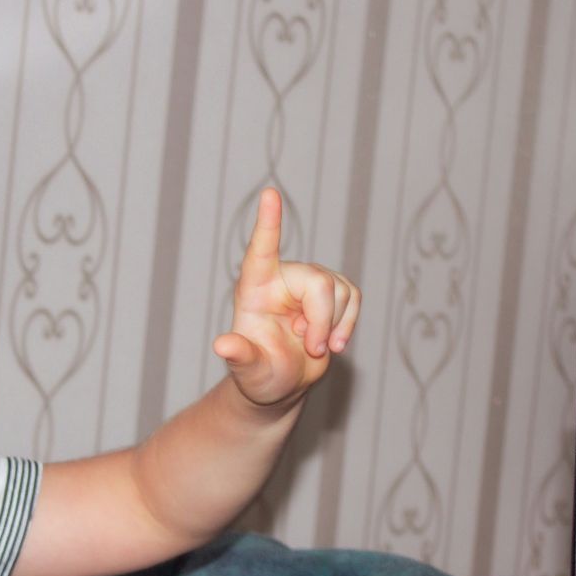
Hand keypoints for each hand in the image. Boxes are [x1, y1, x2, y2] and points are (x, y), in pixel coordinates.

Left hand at [216, 188, 361, 408]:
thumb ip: (239, 356)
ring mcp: (309, 283)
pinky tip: (332, 343)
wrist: (282, 381)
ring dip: (335, 326)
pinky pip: (353, 298)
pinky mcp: (332, 293)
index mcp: (254, 287)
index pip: (261, 250)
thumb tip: (222, 346)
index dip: (268, 223)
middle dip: (322, 320)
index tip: (269, 194)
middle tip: (315, 350)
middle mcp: (282, 278)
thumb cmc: (259, 374)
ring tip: (315, 348)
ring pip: (341, 290)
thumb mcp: (248, 370)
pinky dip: (348, 325)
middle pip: (318, 282)